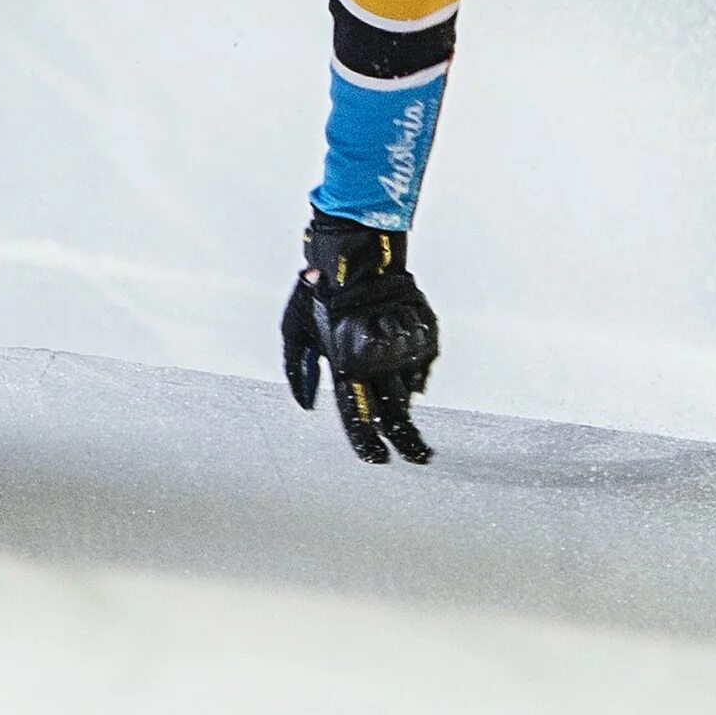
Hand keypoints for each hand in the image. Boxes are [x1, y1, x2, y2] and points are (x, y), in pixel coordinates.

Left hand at [281, 210, 439, 465]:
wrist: (357, 256)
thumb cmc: (318, 291)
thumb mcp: (294, 329)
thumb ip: (299, 370)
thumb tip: (307, 404)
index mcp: (346, 367)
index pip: (358, 416)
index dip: (366, 442)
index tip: (376, 458)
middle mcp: (378, 365)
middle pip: (396, 416)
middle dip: (407, 442)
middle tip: (417, 457)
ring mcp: (403, 351)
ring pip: (410, 396)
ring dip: (412, 417)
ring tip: (417, 438)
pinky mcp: (422, 338)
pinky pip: (421, 369)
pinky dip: (416, 380)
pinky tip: (412, 388)